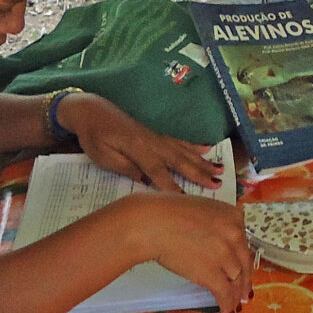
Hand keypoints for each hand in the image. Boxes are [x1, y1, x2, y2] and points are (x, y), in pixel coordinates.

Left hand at [62, 93, 223, 191]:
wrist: (92, 111)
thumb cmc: (94, 137)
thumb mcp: (103, 157)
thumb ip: (126, 168)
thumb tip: (146, 182)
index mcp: (137, 148)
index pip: (158, 173)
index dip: (173, 188)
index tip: (189, 202)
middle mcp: (152, 142)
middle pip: (179, 160)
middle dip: (199, 173)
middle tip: (218, 184)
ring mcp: (156, 137)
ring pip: (183, 151)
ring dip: (202, 161)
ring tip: (220, 170)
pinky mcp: (156, 134)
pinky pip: (179, 141)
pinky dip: (194, 146)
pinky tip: (206, 149)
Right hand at [116, 192, 253, 312]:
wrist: (153, 223)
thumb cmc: (168, 212)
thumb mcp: (203, 208)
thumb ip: (217, 223)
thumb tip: (216, 240)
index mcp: (233, 217)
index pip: (244, 242)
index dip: (242, 259)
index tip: (242, 268)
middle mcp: (235, 235)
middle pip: (244, 263)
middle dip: (245, 280)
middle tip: (244, 292)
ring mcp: (225, 255)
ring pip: (237, 280)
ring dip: (236, 295)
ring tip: (235, 304)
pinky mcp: (212, 274)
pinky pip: (225, 293)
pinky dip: (227, 304)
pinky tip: (226, 311)